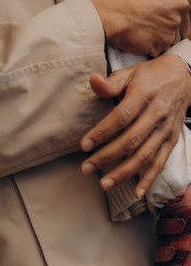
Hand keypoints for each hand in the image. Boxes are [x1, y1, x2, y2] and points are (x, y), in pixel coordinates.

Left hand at [78, 54, 190, 194]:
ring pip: (145, 156)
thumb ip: (111, 82)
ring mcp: (166, 130)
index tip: (84, 145)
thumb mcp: (129, 72)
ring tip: (104, 184)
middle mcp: (157, 114)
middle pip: (131, 140)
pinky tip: (136, 192)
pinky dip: (149, 179)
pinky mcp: (172, 140)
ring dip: (124, 172)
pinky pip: (161, 162)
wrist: (182, 78)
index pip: (121, 117)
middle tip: (86, 168)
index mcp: (144, 95)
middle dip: (107, 157)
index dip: (103, 132)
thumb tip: (93, 82)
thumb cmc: (149, 76)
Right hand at [86, 0, 190, 55]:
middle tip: (148, 18)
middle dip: (170, 21)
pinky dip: (153, 44)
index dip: (176, 7)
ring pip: (174, 35)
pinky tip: (139, 36)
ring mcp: (173, 27)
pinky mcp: (163, 44)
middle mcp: (180, 7)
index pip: (189, 1)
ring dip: (162, 35)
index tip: (164, 10)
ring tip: (143, 27)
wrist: (107, 13)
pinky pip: (162, 47)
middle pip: (183, 20)